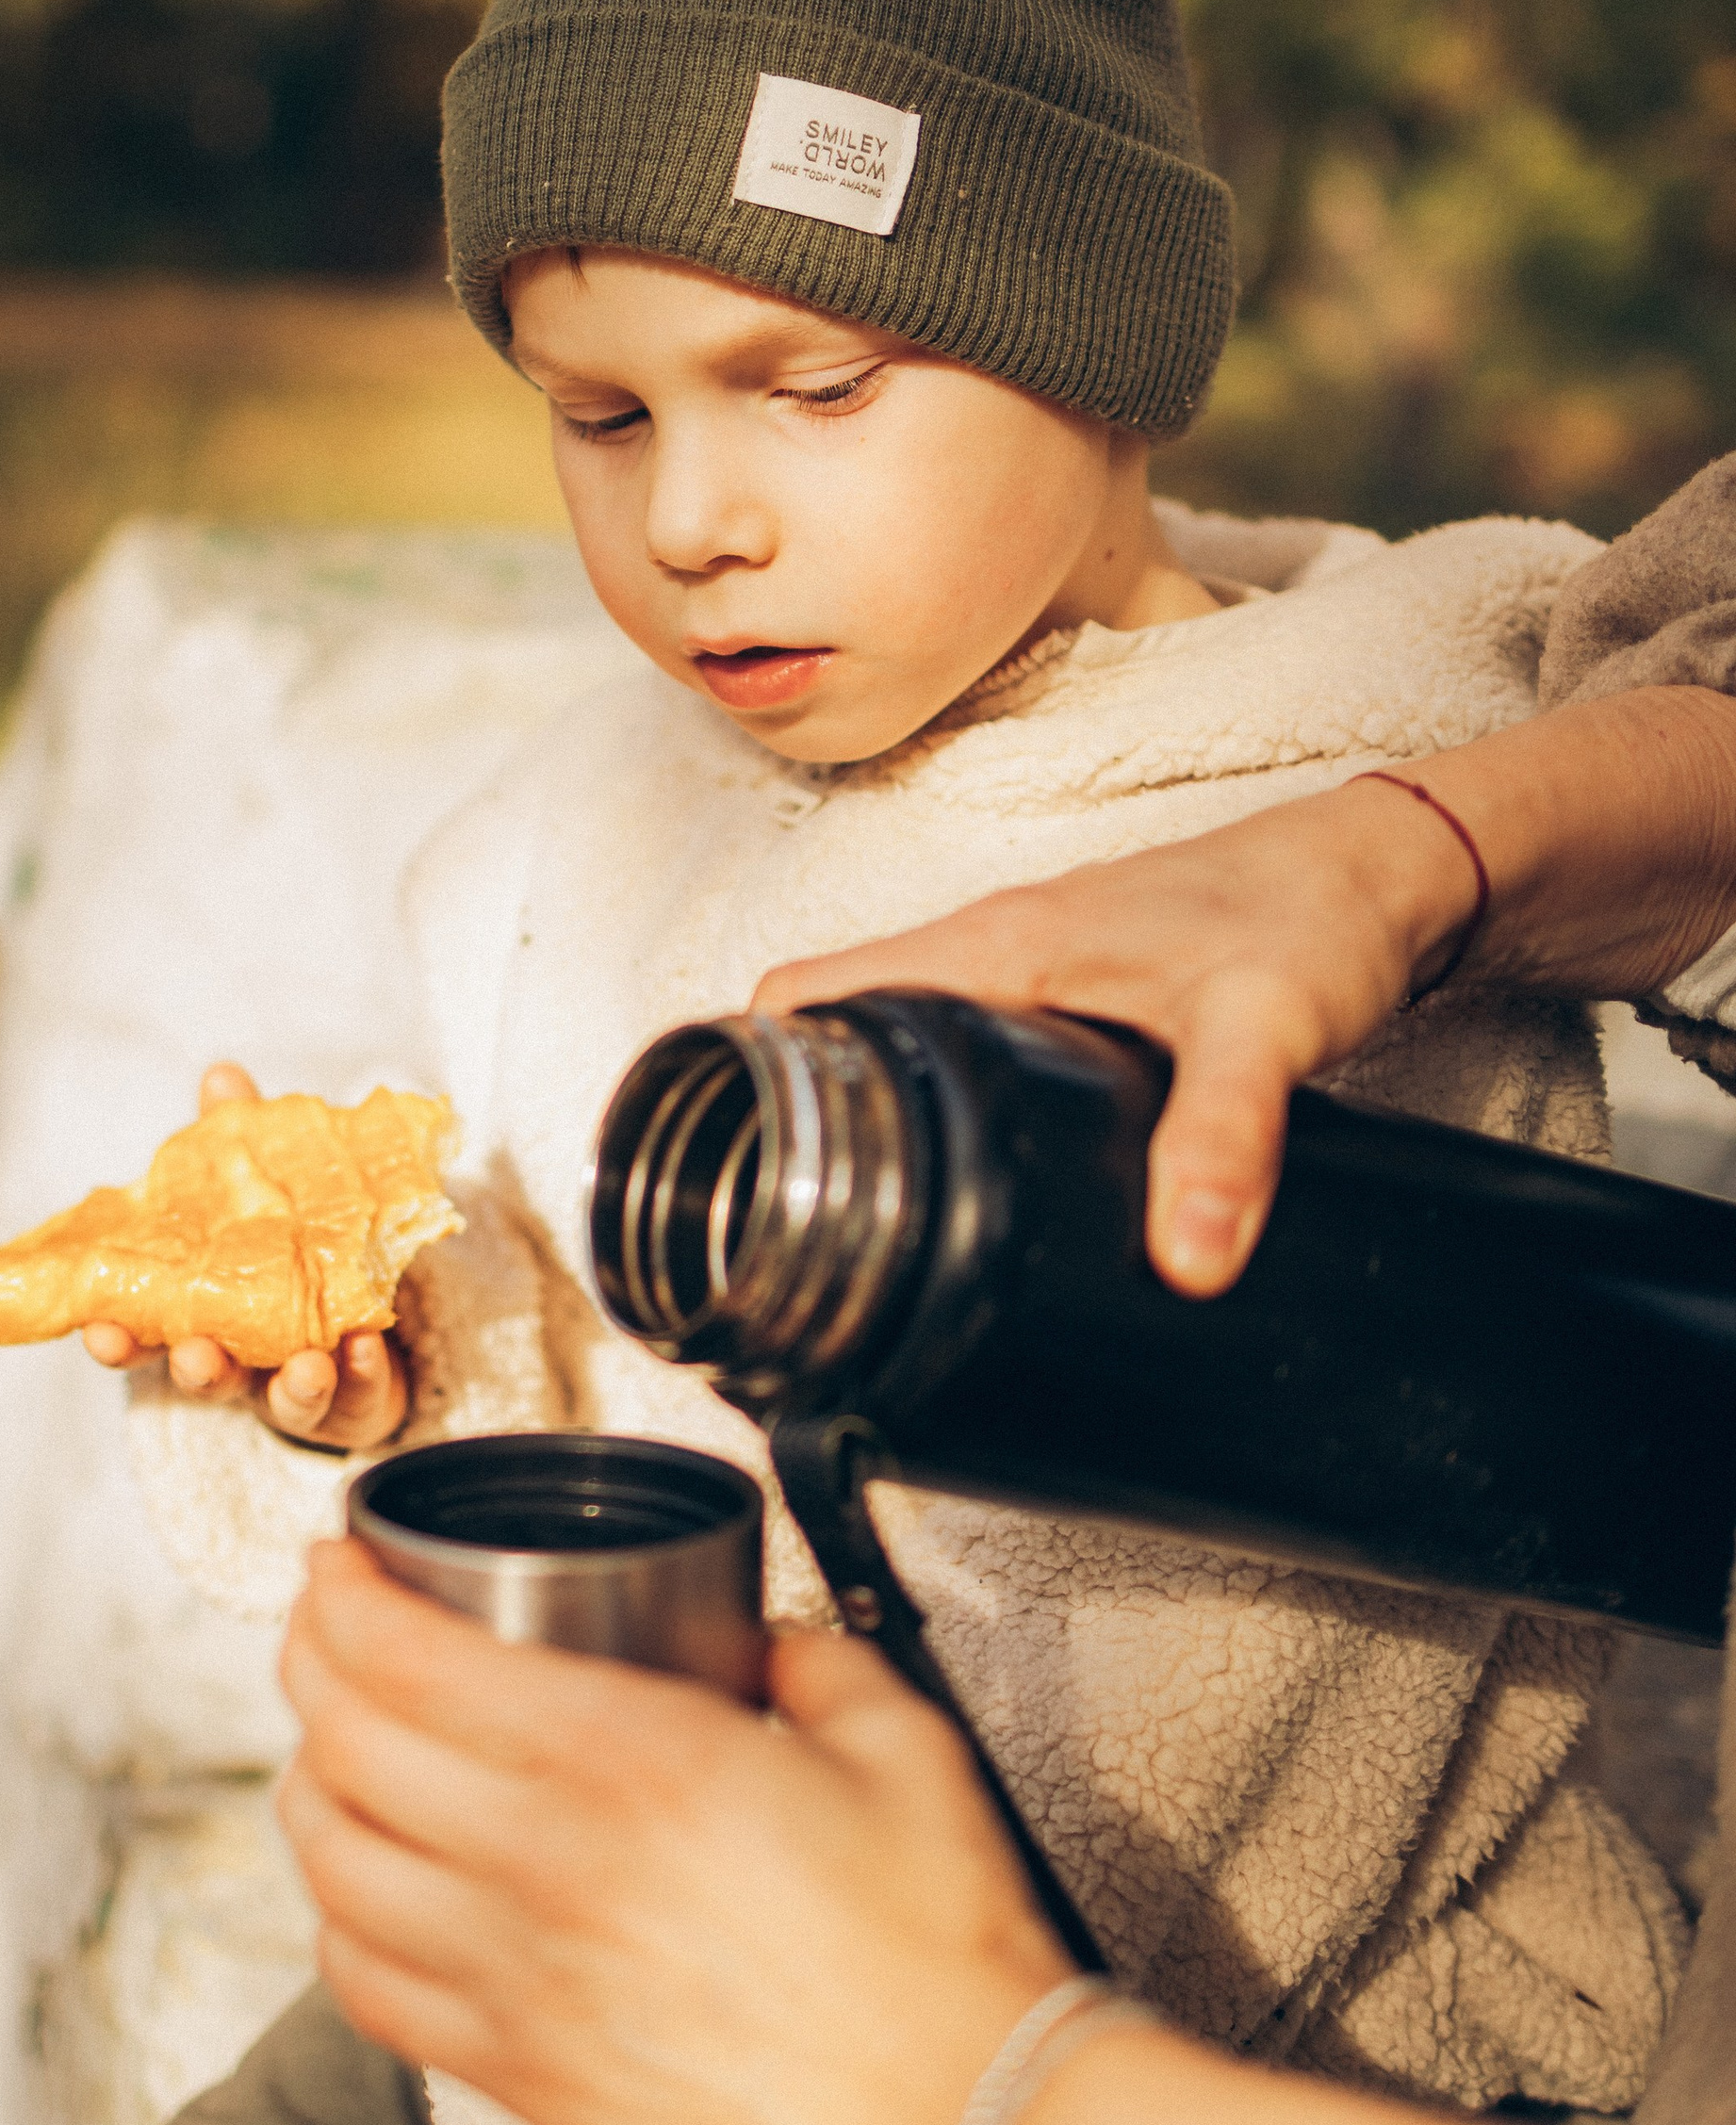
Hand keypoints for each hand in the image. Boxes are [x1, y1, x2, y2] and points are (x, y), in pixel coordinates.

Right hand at [81, 1060, 410, 1447]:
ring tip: (308, 1365)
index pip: (147, 1334)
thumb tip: (222, 1075)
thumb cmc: (287, 1259)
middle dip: (197, 1369)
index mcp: (199, 1316)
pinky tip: (365, 1347)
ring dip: (292, 1387)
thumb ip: (238, 1146)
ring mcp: (294, 1385)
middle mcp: (240, 1361)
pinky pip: (356, 1394)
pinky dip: (360, 1372)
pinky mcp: (354, 1398)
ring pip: (283, 1401)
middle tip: (195, 1356)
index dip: (119, 1339)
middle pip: (206, 1376)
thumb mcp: (260, 1196)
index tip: (98, 1333)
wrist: (368, 1322)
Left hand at [279, 1540, 1064, 2124]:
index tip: (339, 1567)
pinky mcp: (523, 2079)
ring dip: (309, 1787)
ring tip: (331, 1748)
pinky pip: (370, 1988)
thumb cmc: (940, 1956)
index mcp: (630, 1762)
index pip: (409, 1659)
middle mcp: (546, 1866)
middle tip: (325, 1629)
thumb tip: (759, 1644)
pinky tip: (361, 1892)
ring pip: (334, 1864)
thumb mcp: (899, 1739)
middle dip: (310, 1664)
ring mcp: (519, 1981)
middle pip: (348, 1745)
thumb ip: (808, 1658)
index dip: (344, 1598)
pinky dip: (338, 1924)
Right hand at [752, 773, 1475, 1295]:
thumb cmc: (1321, 913)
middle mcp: (996, 949)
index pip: (811, 990)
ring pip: (902, 1037)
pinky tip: (972, 1175)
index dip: (745, 1069)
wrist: (1398, 862)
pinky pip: (967, 1046)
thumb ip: (1222, 1143)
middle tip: (788, 1229)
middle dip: (794, 1114)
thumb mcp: (1268, 1034)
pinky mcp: (1077, 992)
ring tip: (860, 1220)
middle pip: (837, 1026)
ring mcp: (1033, 968)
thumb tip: (1185, 1262)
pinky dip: (941, 1098)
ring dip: (868, 1107)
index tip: (725, 1160)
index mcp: (998, 944)